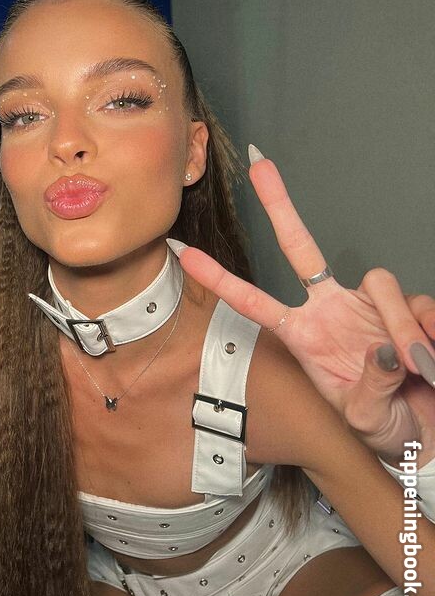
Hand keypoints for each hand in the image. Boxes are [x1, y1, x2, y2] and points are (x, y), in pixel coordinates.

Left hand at [169, 146, 434, 463]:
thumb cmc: (387, 429)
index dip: (220, 278)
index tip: (184, 253)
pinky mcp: (405, 306)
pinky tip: (430, 358)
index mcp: (304, 337)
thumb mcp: (367, 419)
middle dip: (279, 205)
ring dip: (399, 323)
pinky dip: (426, 329)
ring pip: (378, 280)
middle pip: (300, 246)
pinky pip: (417, 302)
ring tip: (419, 368)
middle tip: (259, 164)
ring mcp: (367, 305)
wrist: (426, 431)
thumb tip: (382, 348)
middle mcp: (331, 311)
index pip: (253, 301)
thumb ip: (370, 387)